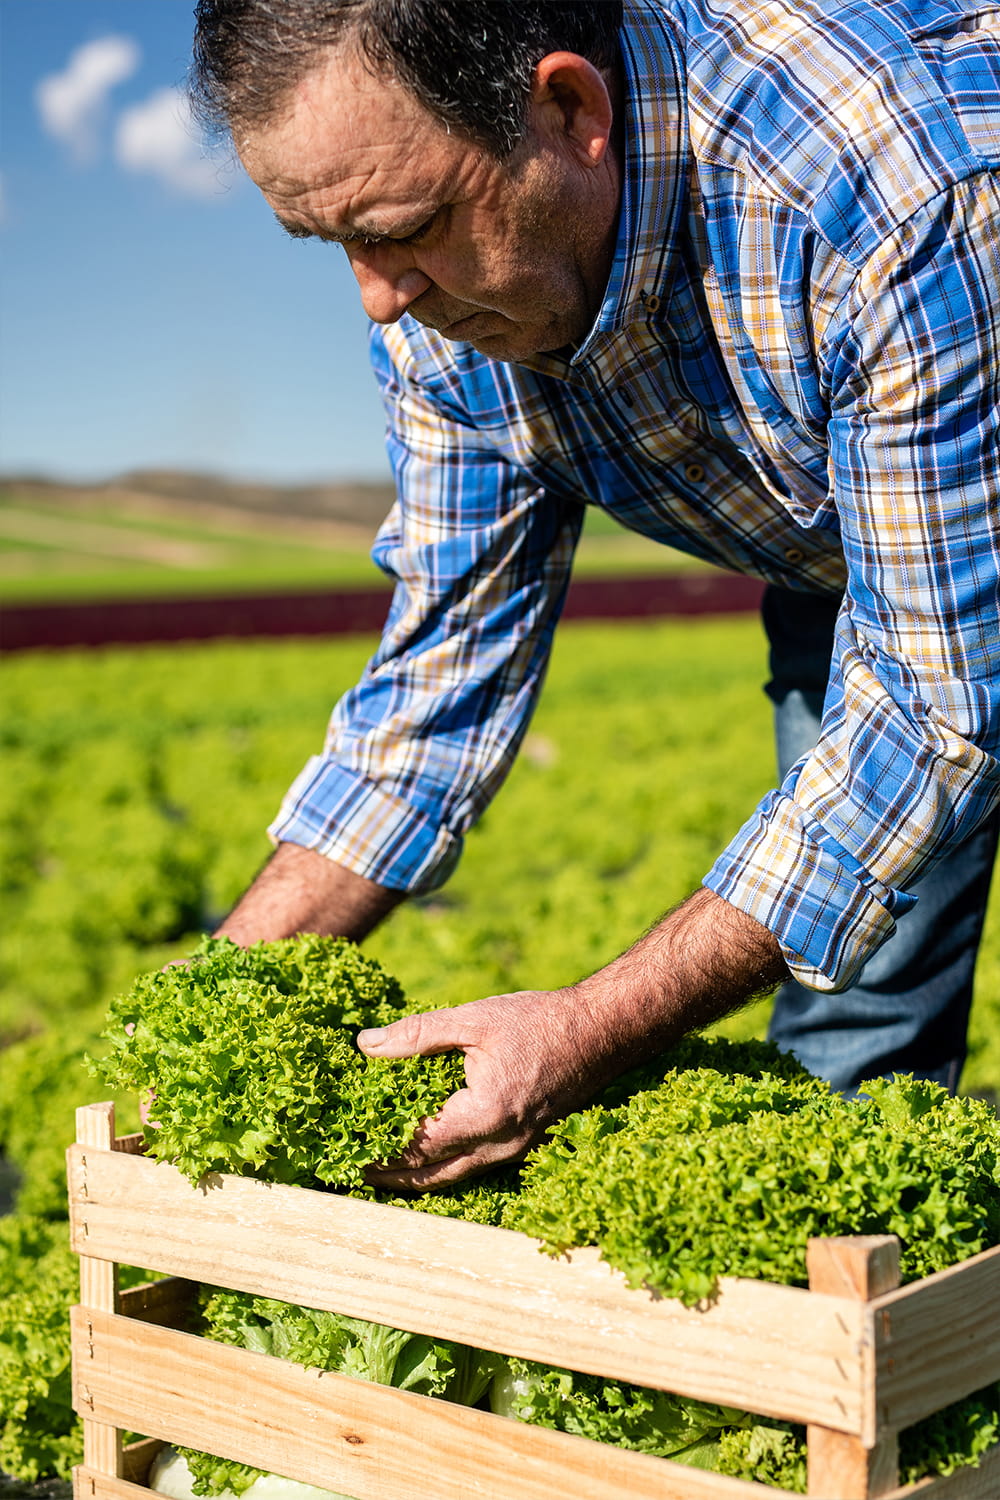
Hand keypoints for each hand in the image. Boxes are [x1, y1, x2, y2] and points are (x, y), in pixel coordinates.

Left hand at [357, 986, 617, 1190]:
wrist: (601, 1032)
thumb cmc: (539, 1022)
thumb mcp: (473, 1020)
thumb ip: (418, 1036)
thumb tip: (366, 1046)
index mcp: (483, 1115)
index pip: (419, 1146)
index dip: (381, 1152)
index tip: (349, 1152)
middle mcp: (501, 1143)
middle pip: (435, 1175)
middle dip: (396, 1177)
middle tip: (358, 1173)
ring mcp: (517, 1148)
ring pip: (459, 1176)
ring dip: (422, 1176)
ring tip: (388, 1172)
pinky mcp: (528, 1142)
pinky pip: (480, 1165)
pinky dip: (450, 1165)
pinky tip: (435, 1154)